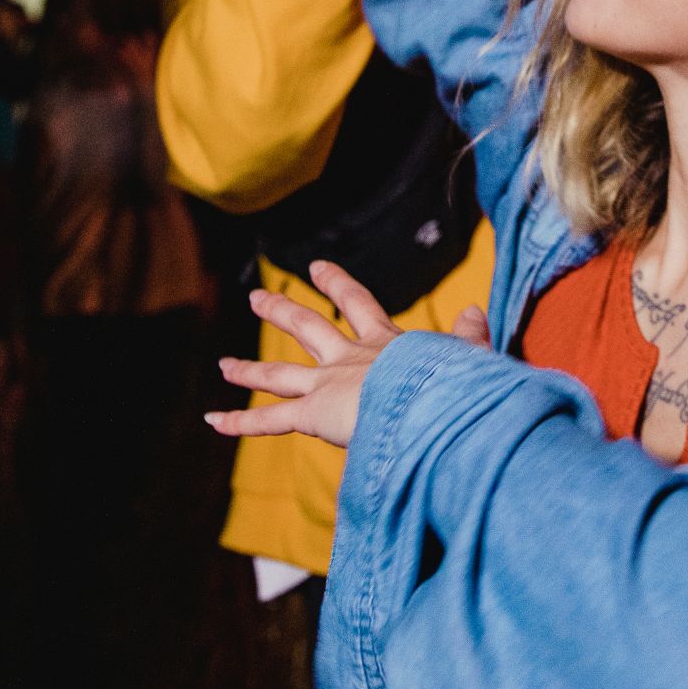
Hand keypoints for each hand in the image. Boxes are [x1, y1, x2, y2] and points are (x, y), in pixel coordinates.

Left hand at [206, 262, 488, 445]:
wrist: (429, 403)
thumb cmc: (453, 384)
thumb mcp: (465, 357)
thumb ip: (467, 337)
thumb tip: (475, 311)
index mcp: (384, 343)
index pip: (359, 305)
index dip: (338, 286)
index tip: (317, 267)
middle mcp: (348, 358)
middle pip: (307, 327)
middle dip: (281, 311)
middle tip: (259, 297)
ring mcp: (327, 384)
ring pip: (279, 373)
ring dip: (249, 368)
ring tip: (224, 364)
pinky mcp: (313, 412)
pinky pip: (269, 419)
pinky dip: (240, 420)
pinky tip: (212, 420)